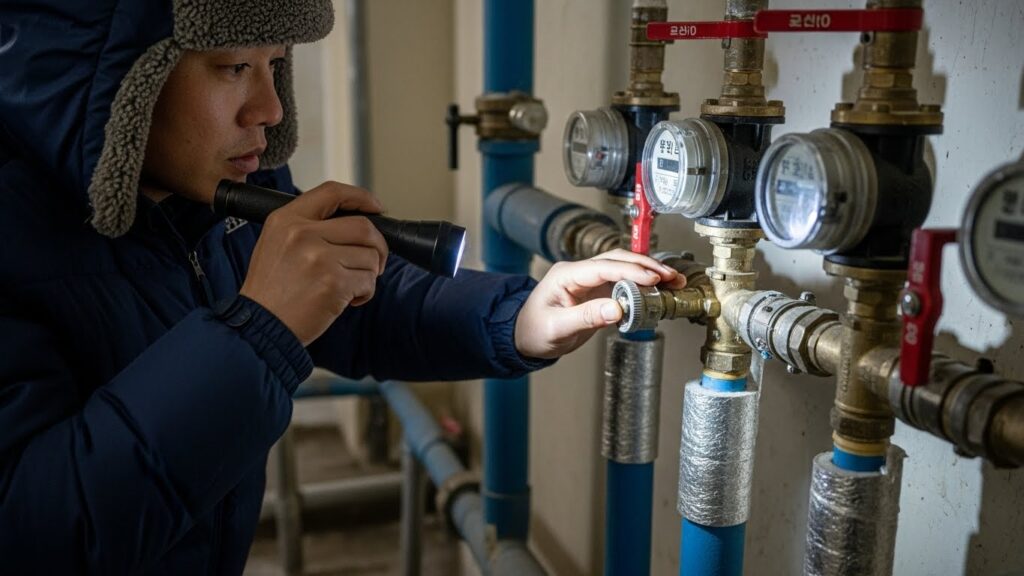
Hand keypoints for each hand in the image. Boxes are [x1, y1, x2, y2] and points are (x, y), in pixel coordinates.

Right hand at [240, 181, 388, 345]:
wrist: (259, 327)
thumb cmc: (270, 292)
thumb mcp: (276, 244)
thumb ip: (308, 228)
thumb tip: (353, 223)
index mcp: (286, 219)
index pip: (332, 191)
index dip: (361, 197)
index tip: (376, 207)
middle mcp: (302, 233)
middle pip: (363, 227)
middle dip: (377, 246)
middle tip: (374, 262)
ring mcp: (319, 257)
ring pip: (370, 257)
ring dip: (368, 275)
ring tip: (348, 287)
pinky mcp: (333, 283)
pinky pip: (368, 282)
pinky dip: (365, 293)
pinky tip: (346, 300)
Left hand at [514, 249, 685, 358]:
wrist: (525, 337)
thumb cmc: (534, 331)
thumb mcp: (557, 328)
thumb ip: (586, 317)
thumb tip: (617, 309)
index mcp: (566, 275)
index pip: (603, 266)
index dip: (630, 271)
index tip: (652, 279)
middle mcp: (579, 272)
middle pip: (618, 260)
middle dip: (646, 266)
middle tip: (670, 277)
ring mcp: (589, 280)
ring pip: (624, 267)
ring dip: (648, 272)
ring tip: (672, 281)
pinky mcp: (597, 291)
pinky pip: (623, 283)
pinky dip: (643, 285)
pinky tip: (659, 290)